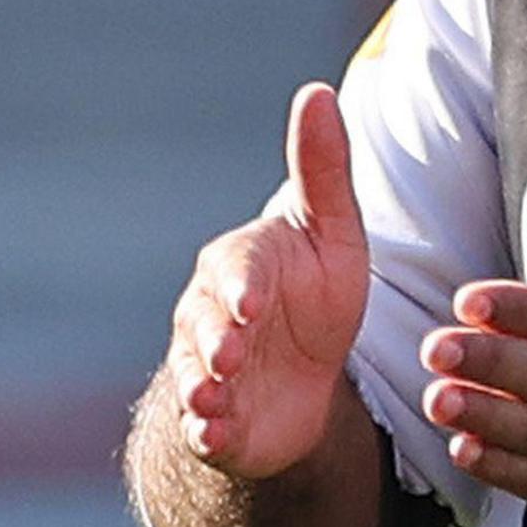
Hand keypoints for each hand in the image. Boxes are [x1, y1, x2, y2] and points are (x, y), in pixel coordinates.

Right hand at [166, 83, 374, 478]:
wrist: (302, 383)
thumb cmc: (316, 296)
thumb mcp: (333, 235)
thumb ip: (322, 171)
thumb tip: (317, 90)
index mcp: (241, 265)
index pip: (237, 270)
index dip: (241, 287)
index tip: (251, 303)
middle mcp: (211, 315)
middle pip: (205, 325)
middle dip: (215, 340)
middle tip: (230, 355)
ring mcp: (206, 370)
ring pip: (194, 375)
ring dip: (200, 388)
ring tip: (211, 401)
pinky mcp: (213, 420)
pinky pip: (200, 426)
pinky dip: (203, 432)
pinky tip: (213, 435)